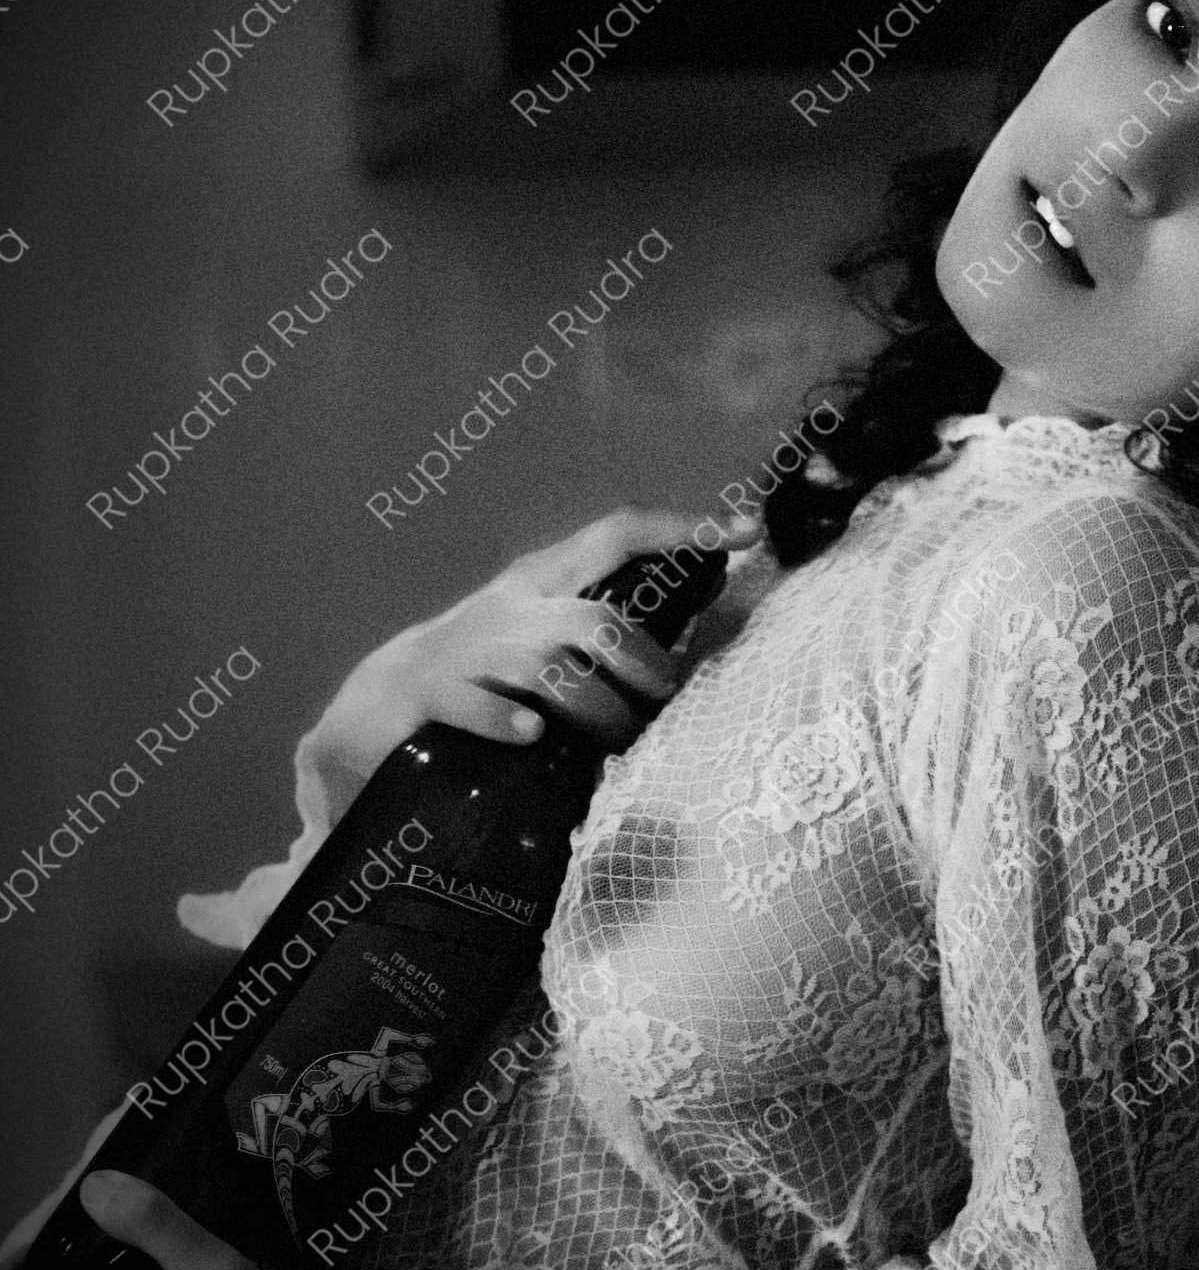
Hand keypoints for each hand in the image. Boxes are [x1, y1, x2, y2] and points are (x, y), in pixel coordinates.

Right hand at [308, 507, 758, 786]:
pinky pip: (484, 708)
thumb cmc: (486, 667)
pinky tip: (530, 738)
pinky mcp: (437, 696)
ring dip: (600, 714)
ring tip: (617, 741)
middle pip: (597, 623)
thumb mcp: (541, 628)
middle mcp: (513, 608)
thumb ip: (602, 624)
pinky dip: (511, 723)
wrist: (382, 698)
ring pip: (554, 676)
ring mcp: (473, 652)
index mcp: (543, 580)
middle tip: (664, 700)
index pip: (619, 533)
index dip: (682, 527)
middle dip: (644, 667)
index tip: (745, 531)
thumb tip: (687, 634)